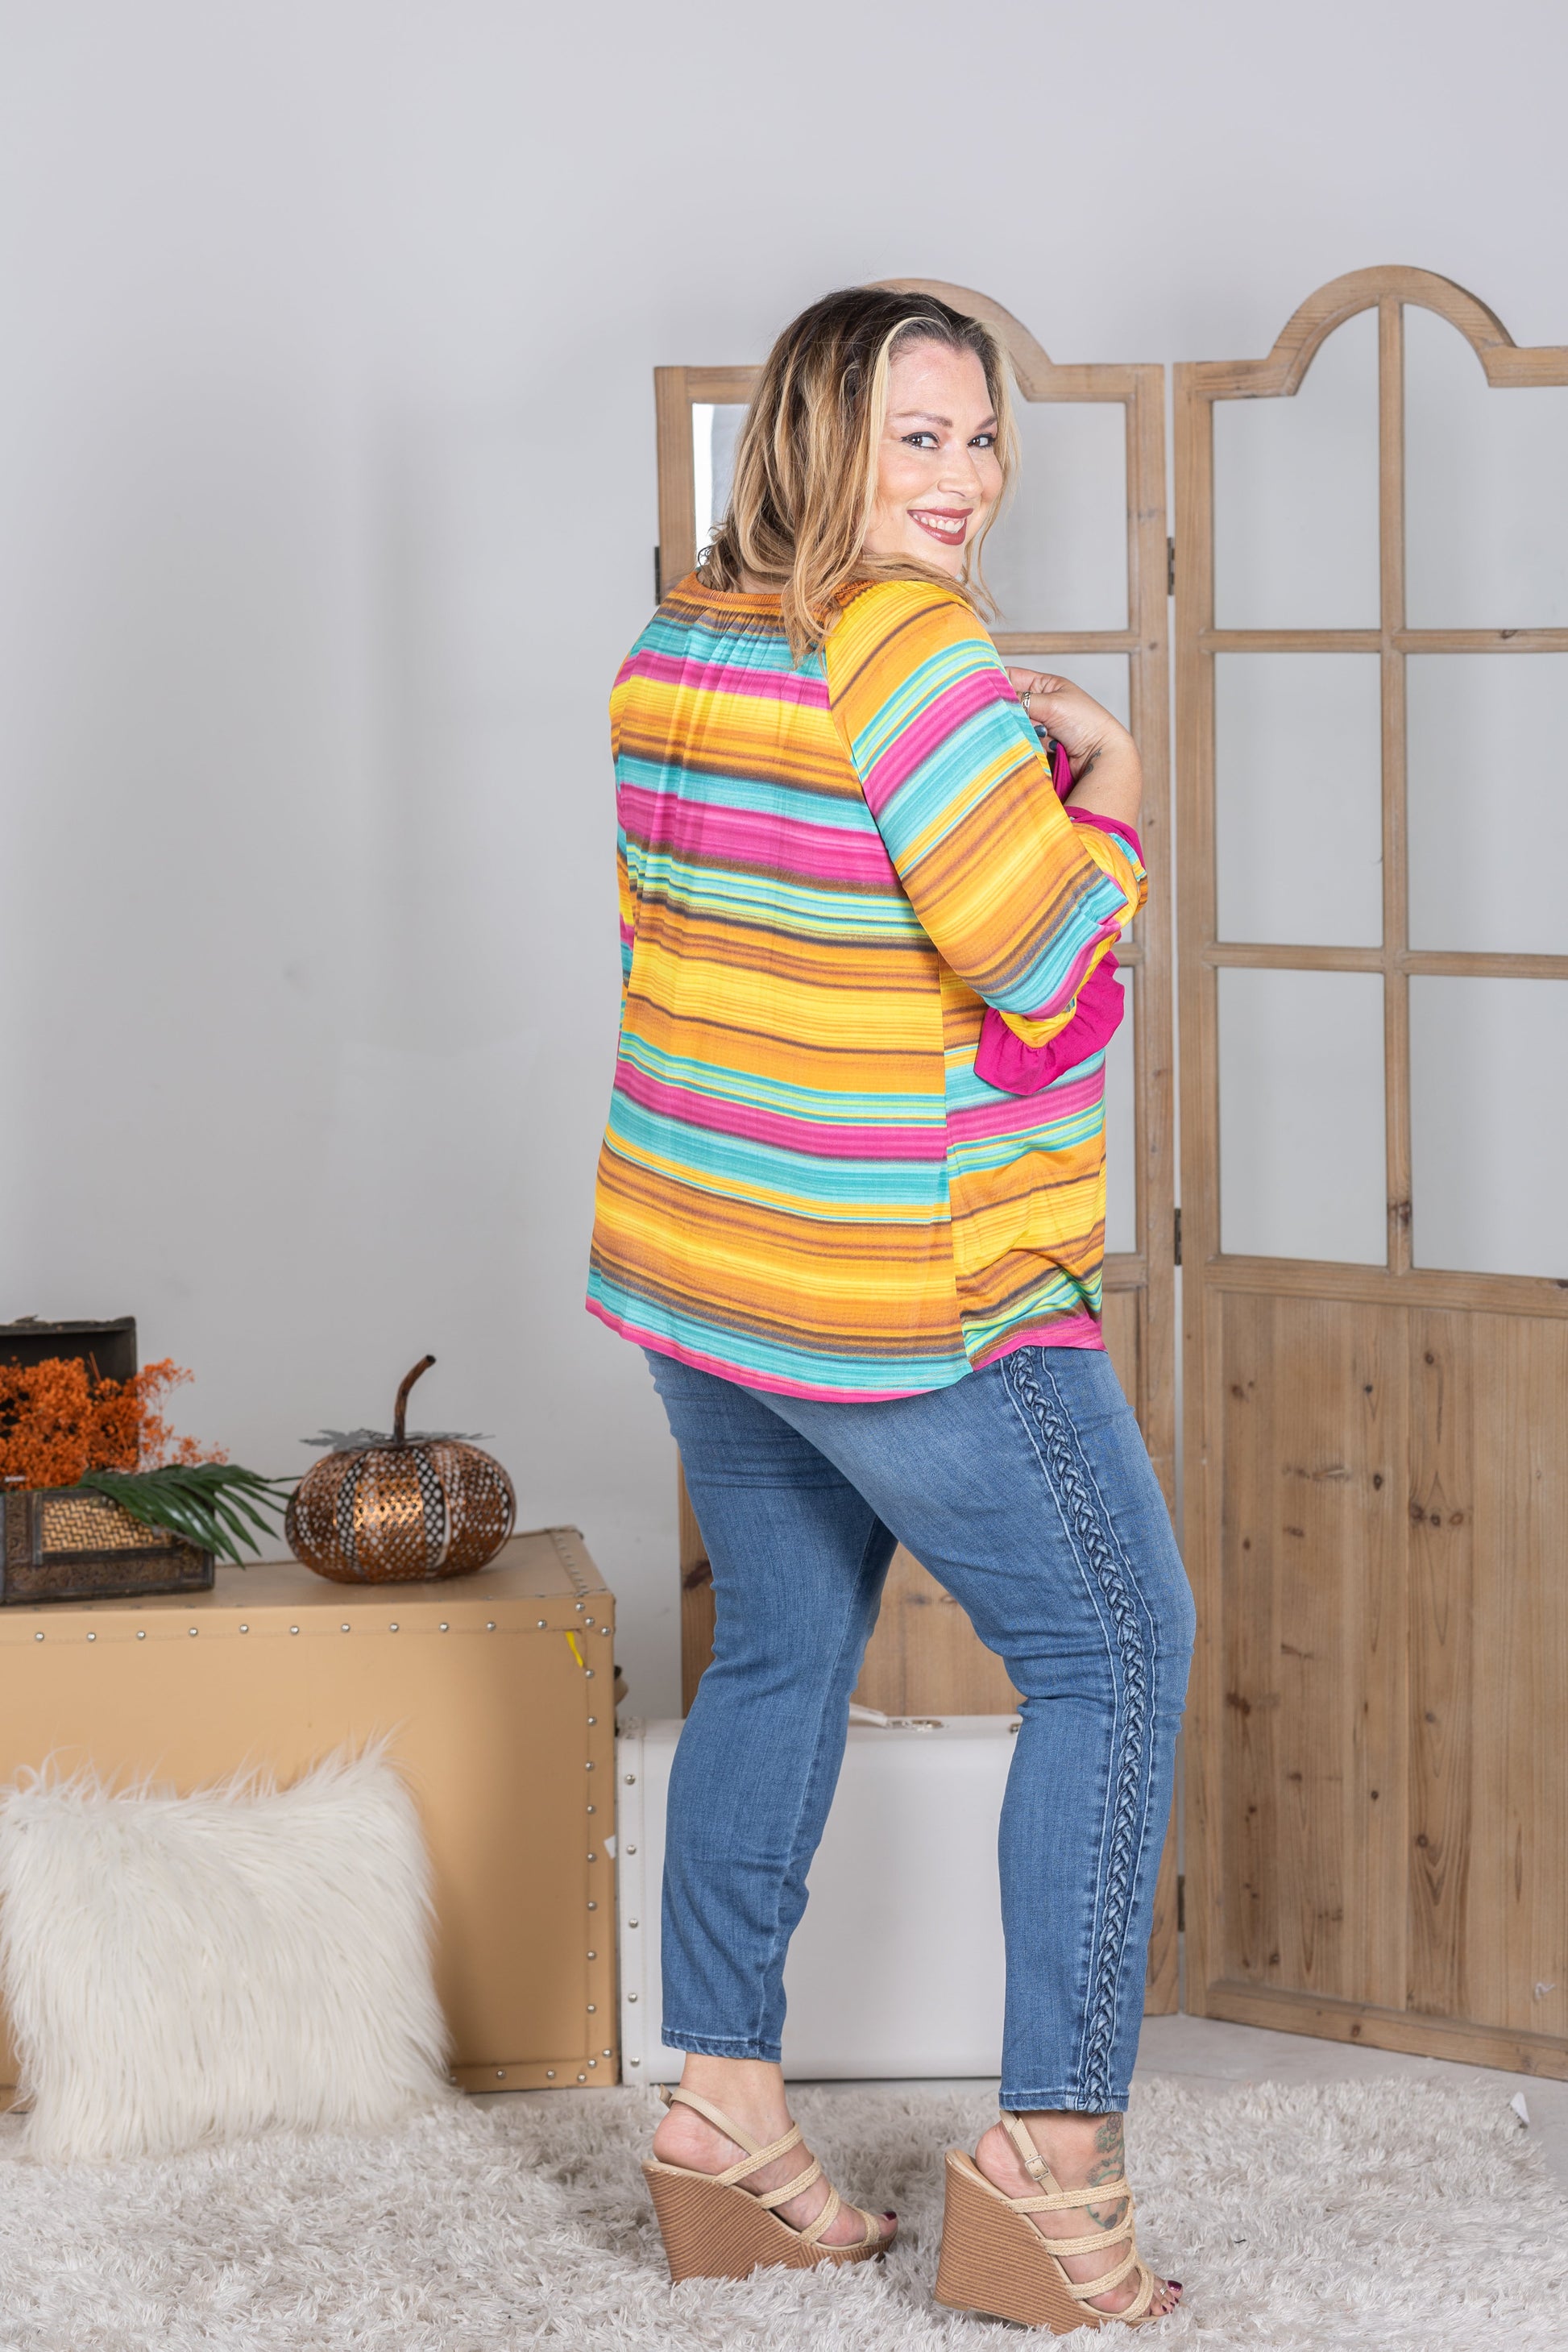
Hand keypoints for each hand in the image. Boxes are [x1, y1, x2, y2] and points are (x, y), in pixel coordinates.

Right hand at [1005, 669, 1127, 777]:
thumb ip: (1022, 700)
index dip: (996, 679)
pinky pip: (1018, 740)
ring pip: (1012, 723)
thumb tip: (995, 699)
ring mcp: (1037, 725)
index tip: (980, 686)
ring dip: (1014, 727)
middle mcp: (1040, 703)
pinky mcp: (1036, 744)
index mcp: (1045, 685)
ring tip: (1025, 731)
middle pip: (1009, 702)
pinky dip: (1019, 741)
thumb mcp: (1052, 704)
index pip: (1012, 677)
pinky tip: (1026, 742)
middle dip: (1005, 708)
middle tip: (1000, 713)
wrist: (1100, 754)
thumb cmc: (1086, 723)